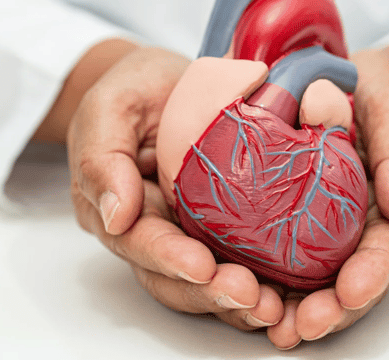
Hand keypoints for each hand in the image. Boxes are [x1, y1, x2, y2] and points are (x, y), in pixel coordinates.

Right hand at [62, 45, 283, 329]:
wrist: (169, 81)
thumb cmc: (135, 88)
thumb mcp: (111, 105)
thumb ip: (102, 156)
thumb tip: (115, 215)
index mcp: (117, 206)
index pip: (138, 242)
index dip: (168, 258)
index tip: (201, 266)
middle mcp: (151, 230)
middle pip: (172, 277)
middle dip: (209, 293)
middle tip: (250, 296)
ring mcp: (187, 232)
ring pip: (205, 281)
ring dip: (236, 301)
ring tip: (273, 306)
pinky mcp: (221, 228)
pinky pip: (236, 262)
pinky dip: (261, 282)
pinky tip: (286, 293)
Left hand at [266, 43, 388, 348]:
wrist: (351, 78)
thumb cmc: (382, 88)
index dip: (373, 272)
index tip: (350, 292)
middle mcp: (372, 223)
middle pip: (358, 275)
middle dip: (334, 307)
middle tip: (302, 327)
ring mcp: (337, 226)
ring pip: (324, 277)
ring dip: (302, 307)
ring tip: (278, 329)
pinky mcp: (302, 220)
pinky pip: (291, 256)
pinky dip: (276, 280)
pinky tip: (254, 297)